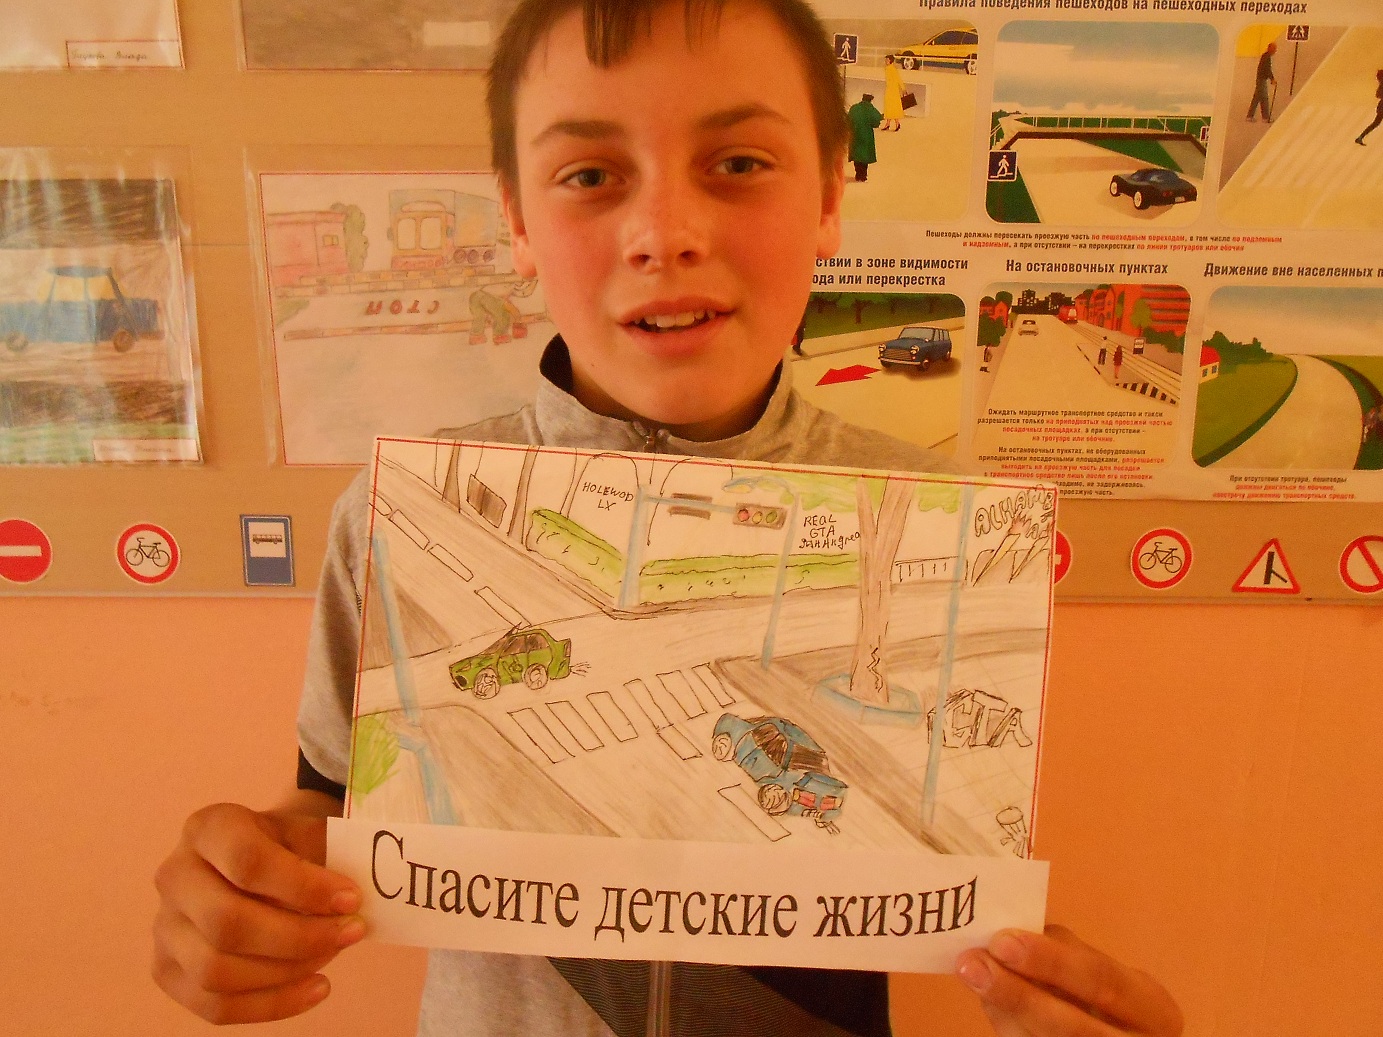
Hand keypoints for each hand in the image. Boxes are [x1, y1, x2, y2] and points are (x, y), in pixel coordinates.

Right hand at [152, 801, 363, 1023]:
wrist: (260, 856)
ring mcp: (163, 926)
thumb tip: (355, 900)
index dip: (304, 887)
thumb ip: (329, 858)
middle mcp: (174, 875)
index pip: (250, 862)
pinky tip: (318, 988)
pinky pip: (214, 1005)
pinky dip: (272, 1005)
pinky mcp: (167, 970)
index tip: (353, 899)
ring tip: (333, 954)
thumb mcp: (309, 832)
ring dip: (286, 973)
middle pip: (227, 924)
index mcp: (209, 828)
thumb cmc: (290, 844)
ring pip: (216, 971)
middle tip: (352, 933)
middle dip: (299, 938)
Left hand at [956, 925, 1182, 1035]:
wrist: (1116, 1035)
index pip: (1102, 980)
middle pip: (1076, 1027)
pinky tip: (989, 1004)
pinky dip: (1010, 1029)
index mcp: (1153, 1008)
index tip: (1002, 940)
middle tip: (974, 963)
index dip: (1052, 962)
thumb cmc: (1107, 996)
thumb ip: (1065, 953)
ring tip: (972, 977)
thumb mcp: (1101, 972)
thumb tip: (1013, 926)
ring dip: (1006, 1012)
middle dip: (1020, 994)